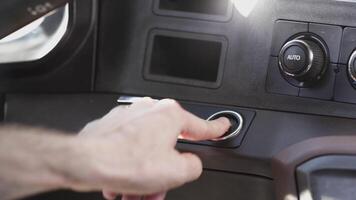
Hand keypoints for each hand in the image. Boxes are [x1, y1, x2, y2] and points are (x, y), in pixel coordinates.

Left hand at [77, 98, 229, 199]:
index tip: (224, 126)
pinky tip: (121, 184)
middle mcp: (150, 111)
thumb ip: (193, 166)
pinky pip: (129, 151)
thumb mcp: (175, 172)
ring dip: (143, 176)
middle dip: (163, 174)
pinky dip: (128, 168)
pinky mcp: (113, 126)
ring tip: (134, 194)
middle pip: (168, 148)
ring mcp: (130, 117)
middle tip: (156, 191)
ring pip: (146, 152)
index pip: (202, 125)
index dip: (217, 129)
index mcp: (170, 115)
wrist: (84, 162)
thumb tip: (189, 164)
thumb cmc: (124, 161)